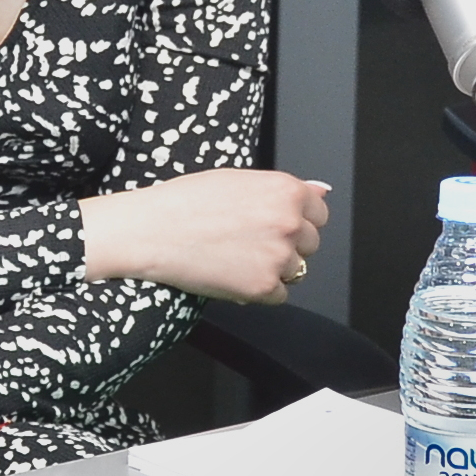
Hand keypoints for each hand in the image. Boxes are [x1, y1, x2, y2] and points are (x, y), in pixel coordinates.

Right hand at [77, 168, 329, 302]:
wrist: (152, 230)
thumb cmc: (186, 201)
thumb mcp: (239, 180)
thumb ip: (284, 189)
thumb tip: (322, 190)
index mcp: (286, 191)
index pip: (319, 213)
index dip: (297, 219)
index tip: (276, 223)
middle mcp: (289, 222)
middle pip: (310, 243)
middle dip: (286, 244)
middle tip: (249, 240)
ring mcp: (279, 256)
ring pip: (296, 270)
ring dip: (273, 267)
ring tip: (237, 256)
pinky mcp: (264, 286)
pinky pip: (279, 295)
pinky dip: (260, 290)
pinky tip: (234, 273)